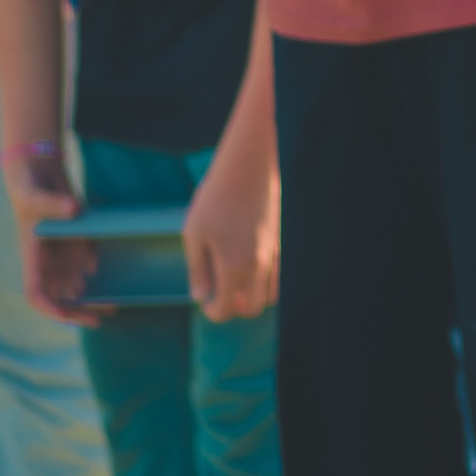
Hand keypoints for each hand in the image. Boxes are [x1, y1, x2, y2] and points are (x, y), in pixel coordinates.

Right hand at [2, 150, 100, 324]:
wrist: (38, 171)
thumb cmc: (29, 186)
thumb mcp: (37, 195)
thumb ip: (54, 203)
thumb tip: (74, 209)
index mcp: (34, 257)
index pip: (36, 293)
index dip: (51, 308)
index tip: (69, 314)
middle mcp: (48, 261)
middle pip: (60, 297)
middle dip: (80, 310)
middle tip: (104, 315)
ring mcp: (62, 253)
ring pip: (76, 285)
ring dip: (93, 297)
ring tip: (115, 305)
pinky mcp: (75, 241)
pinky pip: (87, 264)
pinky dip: (99, 274)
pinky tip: (117, 279)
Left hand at [184, 144, 279, 322]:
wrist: (248, 165)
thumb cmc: (216, 197)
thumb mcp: (194, 232)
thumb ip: (197, 269)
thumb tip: (199, 296)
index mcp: (234, 267)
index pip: (225, 310)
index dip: (210, 310)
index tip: (202, 297)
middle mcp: (259, 266)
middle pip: (251, 309)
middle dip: (233, 307)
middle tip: (218, 289)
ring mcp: (274, 254)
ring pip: (269, 295)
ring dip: (251, 295)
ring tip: (234, 277)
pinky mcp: (281, 241)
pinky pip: (279, 276)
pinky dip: (265, 280)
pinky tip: (249, 263)